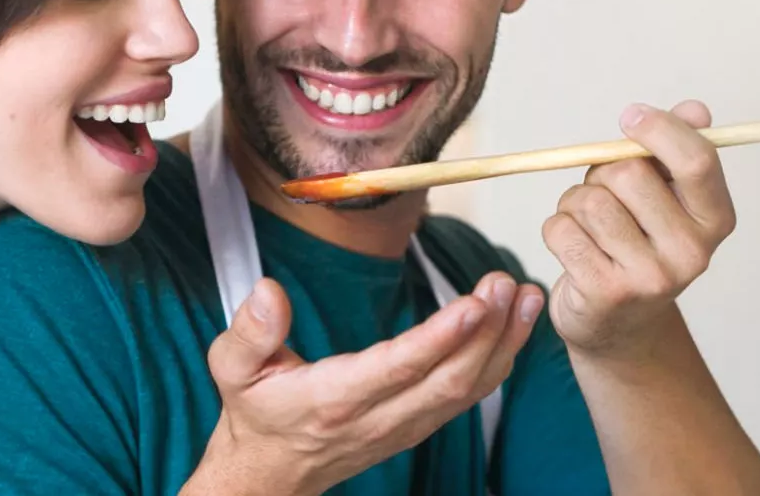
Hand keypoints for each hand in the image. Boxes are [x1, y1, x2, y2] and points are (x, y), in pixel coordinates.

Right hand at [183, 273, 542, 495]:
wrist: (269, 475)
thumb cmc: (255, 413)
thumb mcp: (232, 369)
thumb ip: (248, 332)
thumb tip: (268, 292)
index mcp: (334, 399)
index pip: (397, 369)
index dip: (440, 338)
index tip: (474, 303)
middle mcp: (377, 418)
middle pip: (447, 380)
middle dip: (486, 331)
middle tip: (507, 284)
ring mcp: (403, 427)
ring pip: (466, 391)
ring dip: (503, 344)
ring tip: (526, 297)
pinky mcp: (417, 426)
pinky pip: (466, 397)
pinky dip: (497, 361)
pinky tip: (515, 327)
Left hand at [541, 100, 736, 357]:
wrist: (621, 326)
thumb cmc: (640, 244)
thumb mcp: (667, 199)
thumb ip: (678, 152)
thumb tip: (695, 110)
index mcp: (715, 220)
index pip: (696, 161)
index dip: (659, 129)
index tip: (631, 117)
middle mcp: (691, 252)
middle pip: (628, 174)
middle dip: (603, 173)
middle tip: (606, 195)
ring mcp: (650, 277)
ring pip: (589, 200)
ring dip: (576, 202)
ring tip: (590, 225)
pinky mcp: (606, 292)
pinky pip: (561, 228)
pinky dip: (557, 228)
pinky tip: (575, 248)